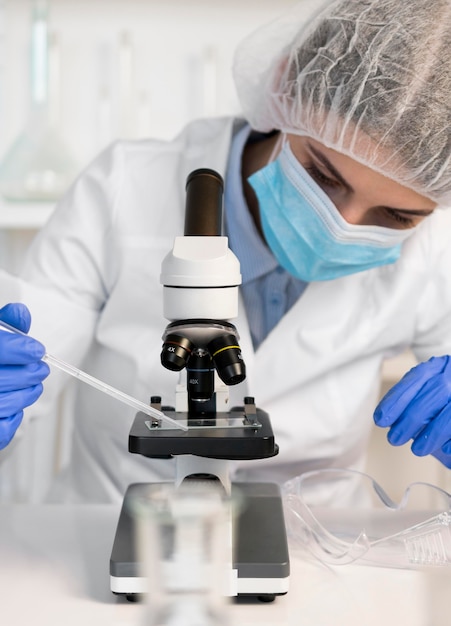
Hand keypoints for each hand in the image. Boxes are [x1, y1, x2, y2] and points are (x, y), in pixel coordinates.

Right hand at [0, 303, 49, 448]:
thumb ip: (3, 324)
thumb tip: (20, 313)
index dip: (16, 349)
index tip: (37, 349)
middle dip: (26, 374)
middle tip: (41, 369)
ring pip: (2, 405)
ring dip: (24, 395)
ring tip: (34, 386)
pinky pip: (0, 432)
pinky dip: (11, 420)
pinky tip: (15, 409)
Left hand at [374, 355, 450, 466]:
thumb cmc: (440, 403)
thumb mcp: (424, 395)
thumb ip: (409, 402)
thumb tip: (386, 418)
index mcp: (439, 365)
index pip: (416, 378)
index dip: (396, 399)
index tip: (380, 419)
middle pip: (434, 393)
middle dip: (410, 419)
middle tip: (394, 439)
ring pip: (450, 414)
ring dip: (431, 434)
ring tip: (416, 450)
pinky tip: (444, 449)